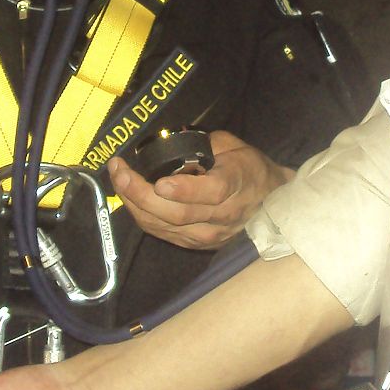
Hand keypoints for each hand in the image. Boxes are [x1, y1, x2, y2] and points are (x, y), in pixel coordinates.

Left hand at [108, 130, 292, 249]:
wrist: (271, 202)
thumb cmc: (249, 168)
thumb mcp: (233, 145)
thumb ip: (204, 145)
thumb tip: (171, 147)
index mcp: (234, 185)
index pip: (209, 193)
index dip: (183, 190)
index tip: (159, 182)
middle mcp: (221, 216)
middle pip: (177, 214)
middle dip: (141, 194)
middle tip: (119, 171)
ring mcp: (209, 235)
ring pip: (165, 226)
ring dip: (134, 204)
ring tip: (118, 179)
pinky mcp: (197, 245)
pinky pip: (163, 233)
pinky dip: (142, 216)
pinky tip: (130, 198)